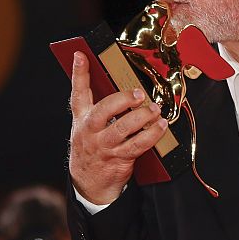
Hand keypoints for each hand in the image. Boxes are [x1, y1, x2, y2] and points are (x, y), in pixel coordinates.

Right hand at [68, 52, 167, 204]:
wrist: (88, 184)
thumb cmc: (91, 149)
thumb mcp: (85, 128)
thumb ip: (96, 108)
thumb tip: (119, 88)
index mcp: (81, 120)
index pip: (78, 94)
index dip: (79, 74)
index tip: (81, 56)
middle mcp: (90, 132)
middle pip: (103, 111)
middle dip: (122, 100)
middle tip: (138, 94)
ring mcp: (103, 146)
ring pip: (122, 129)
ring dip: (141, 117)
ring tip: (154, 109)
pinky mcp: (118, 158)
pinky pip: (138, 145)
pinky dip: (151, 135)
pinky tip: (160, 126)